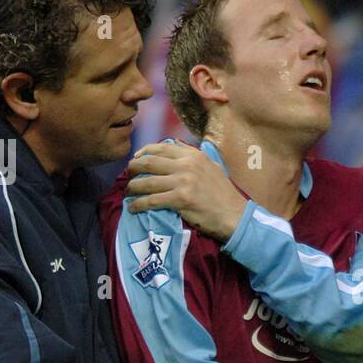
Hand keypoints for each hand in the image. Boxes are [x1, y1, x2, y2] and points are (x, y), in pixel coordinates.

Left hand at [126, 142, 247, 241]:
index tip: (135, 160)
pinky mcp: (180, 200)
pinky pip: (151, 200)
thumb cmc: (224, 194)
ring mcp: (183, 182)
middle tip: (128, 176)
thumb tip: (175, 147)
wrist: (234, 215)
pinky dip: (138, 204)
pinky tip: (133, 208)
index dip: (142, 153)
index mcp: (193, 155)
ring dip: (132, 188)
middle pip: (149, 162)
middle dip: (133, 169)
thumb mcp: (212, 167)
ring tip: (128, 193)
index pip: (160, 148)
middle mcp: (187, 165)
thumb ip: (193, 158)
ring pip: (147, 182)